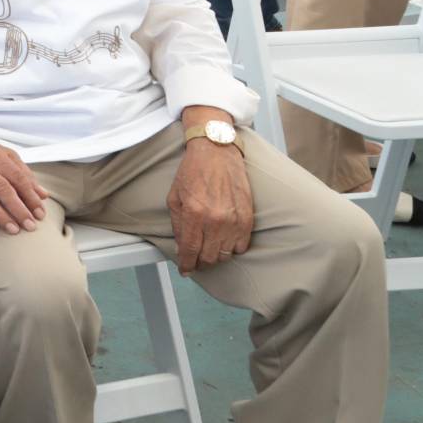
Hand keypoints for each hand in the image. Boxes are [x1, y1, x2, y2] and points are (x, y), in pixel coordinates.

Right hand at [0, 125, 49, 235]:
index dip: (30, 196)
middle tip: (30, 225)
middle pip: (4, 190)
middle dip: (18, 209)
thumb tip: (42, 193)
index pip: (18, 178)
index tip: (40, 212)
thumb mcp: (2, 153)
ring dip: (1, 216)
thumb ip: (23, 171)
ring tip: (14, 230)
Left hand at [168, 138, 252, 274]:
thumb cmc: (192, 171)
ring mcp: (234, 219)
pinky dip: (233, 248)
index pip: (191, 251)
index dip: (187, 264)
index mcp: (194, 214)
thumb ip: (178, 224)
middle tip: (196, 259)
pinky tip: (225, 241)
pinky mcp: (248, 217)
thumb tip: (181, 248)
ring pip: (226, 254)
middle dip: (200, 262)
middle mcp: (216, 220)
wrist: (215, 151)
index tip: (186, 270)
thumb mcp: (174, 197)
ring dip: (216, 255)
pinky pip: (242, 245)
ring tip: (209, 248)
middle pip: (209, 257)